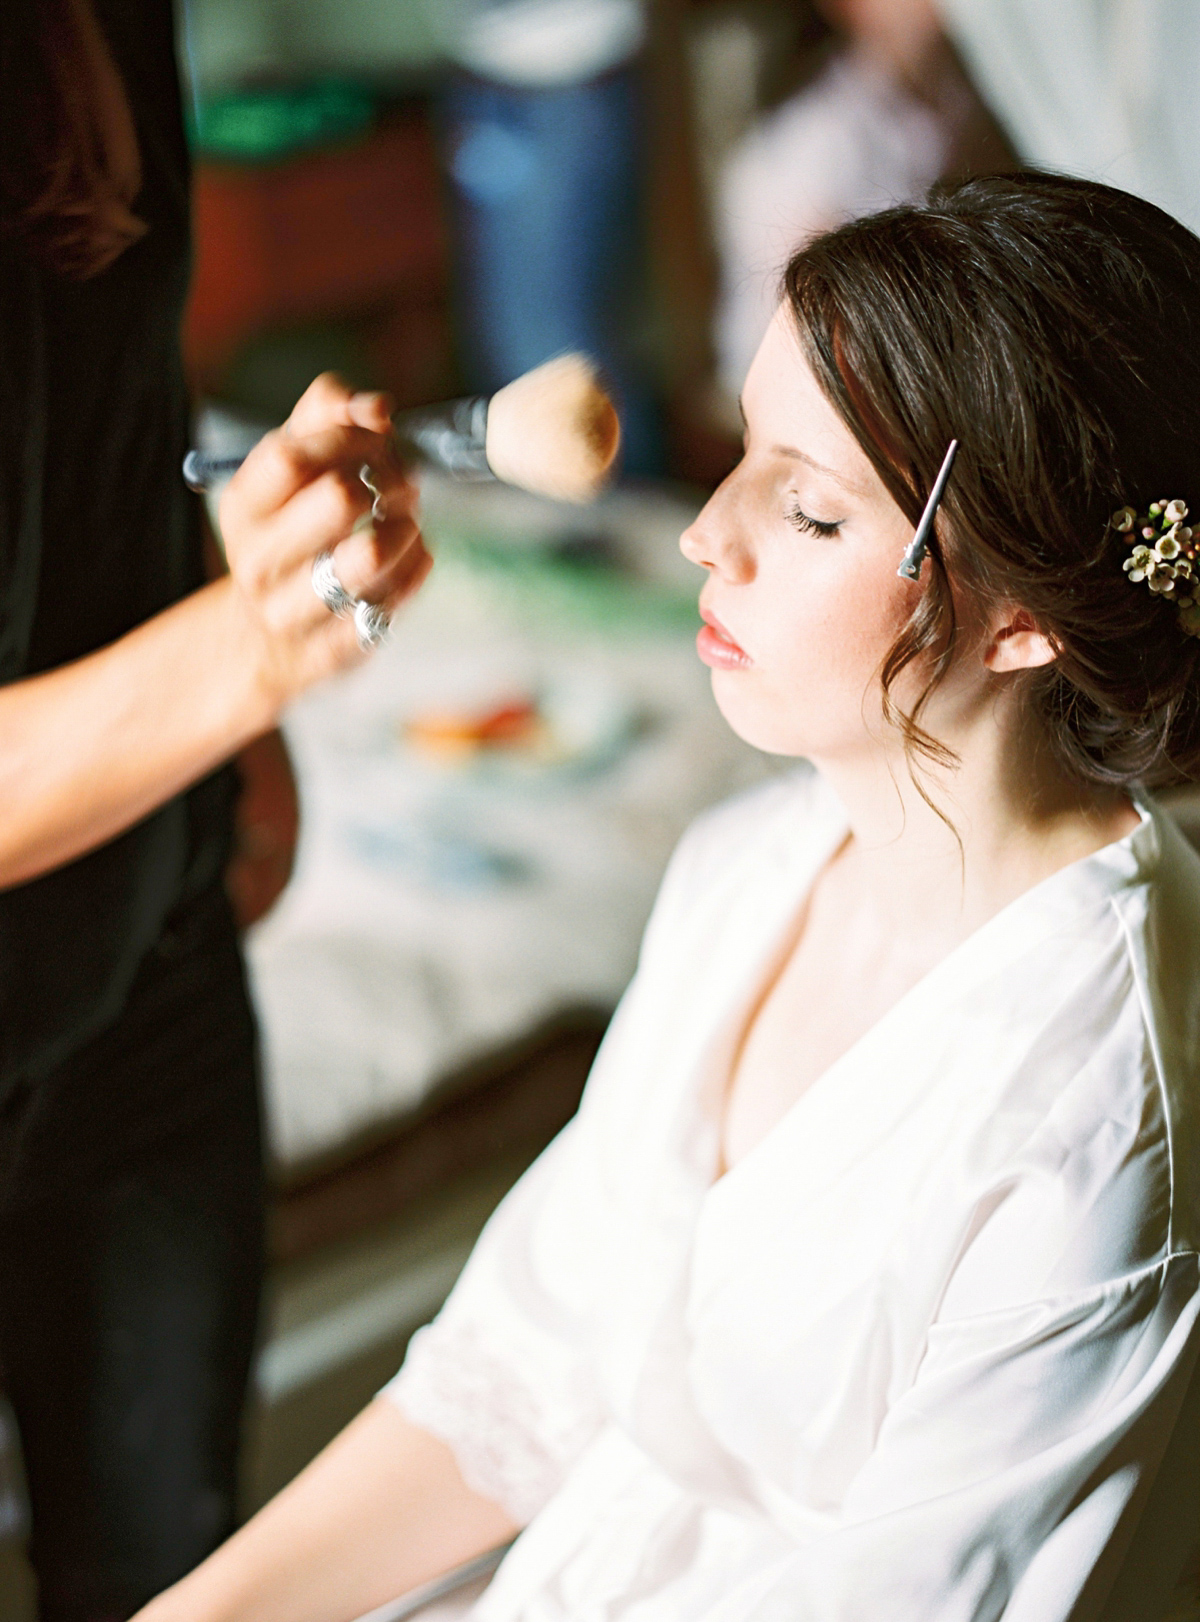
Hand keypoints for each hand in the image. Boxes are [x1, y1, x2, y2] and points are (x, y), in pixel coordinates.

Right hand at [218, 374, 432, 708]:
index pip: (293, 456)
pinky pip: (393, 603)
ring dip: (406, 529)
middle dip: (388, 481)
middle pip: (339, 500)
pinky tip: (412, 557)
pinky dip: (415, 570)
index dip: (349, 438)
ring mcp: (290, 614)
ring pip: (369, 557)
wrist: (265, 634)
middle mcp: (257, 563)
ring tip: (407, 521)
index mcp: (242, 508)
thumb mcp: (288, 471)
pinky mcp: (332, 653)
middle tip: (403, 483)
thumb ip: (324, 419)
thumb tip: (374, 407)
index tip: (378, 437)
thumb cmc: (291, 532)